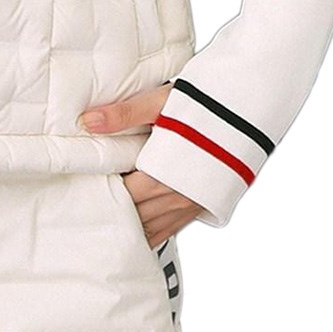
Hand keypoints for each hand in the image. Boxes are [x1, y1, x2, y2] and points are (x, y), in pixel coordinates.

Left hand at [79, 83, 204, 245]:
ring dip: (134, 223)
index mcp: (163, 175)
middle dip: (115, 210)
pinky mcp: (204, 203)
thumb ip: (124, 113)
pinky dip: (154, 229)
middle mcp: (178, 196)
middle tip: (92, 205)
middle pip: (136, 215)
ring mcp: (193, 204)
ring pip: (154, 227)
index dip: (103, 192)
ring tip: (111, 218)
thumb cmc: (205, 103)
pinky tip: (141, 224)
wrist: (246, 107)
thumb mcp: (160, 102)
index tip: (86, 188)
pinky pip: (173, 227)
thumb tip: (88, 120)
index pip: (123, 195)